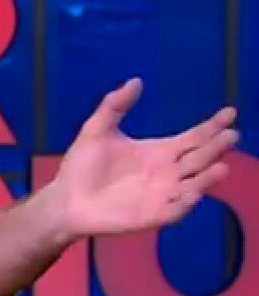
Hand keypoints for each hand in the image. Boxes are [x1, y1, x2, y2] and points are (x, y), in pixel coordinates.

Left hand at [46, 77, 238, 238]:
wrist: (65, 199)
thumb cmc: (82, 166)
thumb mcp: (96, 130)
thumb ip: (114, 106)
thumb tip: (136, 80)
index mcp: (159, 151)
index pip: (194, 137)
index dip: (212, 126)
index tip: (230, 113)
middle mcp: (168, 172)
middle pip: (200, 158)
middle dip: (216, 148)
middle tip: (230, 135)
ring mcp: (163, 195)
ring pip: (194, 185)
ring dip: (207, 178)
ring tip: (220, 166)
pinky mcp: (152, 215)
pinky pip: (174, 210)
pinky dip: (184, 204)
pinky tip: (192, 194)